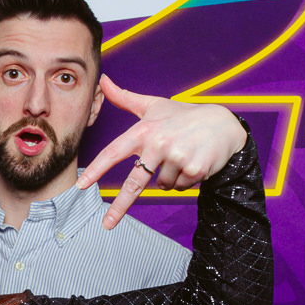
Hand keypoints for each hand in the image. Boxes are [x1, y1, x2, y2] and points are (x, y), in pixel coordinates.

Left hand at [75, 75, 247, 228]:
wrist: (223, 124)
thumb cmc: (182, 116)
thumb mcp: (153, 105)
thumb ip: (125, 98)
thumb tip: (103, 80)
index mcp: (144, 130)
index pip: (114, 152)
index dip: (97, 170)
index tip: (82, 185)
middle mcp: (159, 144)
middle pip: (134, 182)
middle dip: (120, 206)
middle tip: (107, 224)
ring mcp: (178, 158)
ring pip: (162, 185)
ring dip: (168, 178)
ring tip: (180, 157)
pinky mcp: (195, 170)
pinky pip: (180, 187)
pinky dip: (184, 180)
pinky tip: (193, 163)